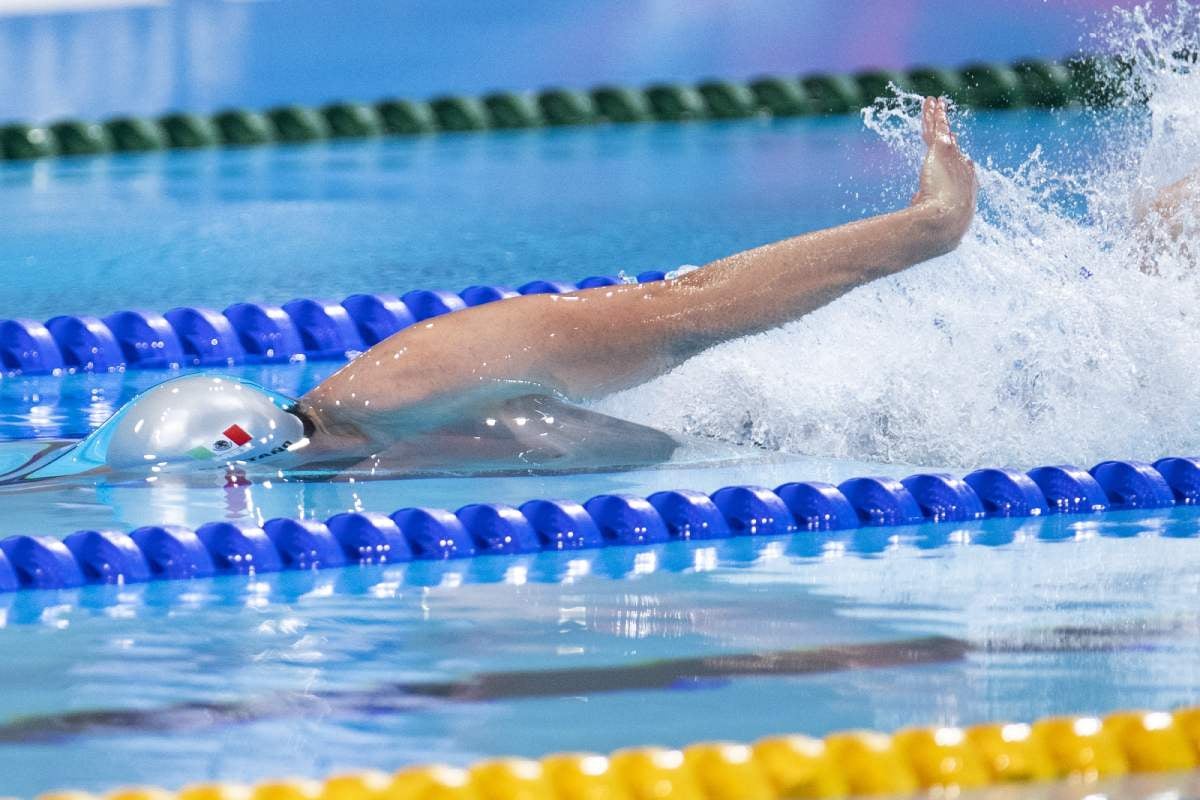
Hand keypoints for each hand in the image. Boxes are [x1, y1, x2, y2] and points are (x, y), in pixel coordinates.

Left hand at [911, 97, 976, 249]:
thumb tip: (915, 205)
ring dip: (938, 117)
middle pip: (953, 148)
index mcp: (964, 188)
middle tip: (946, 128)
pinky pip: (937, 126)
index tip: (957, 156)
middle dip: (949, 136)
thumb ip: (925, 208)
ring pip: (943, 132)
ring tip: (934, 103)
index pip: (959, 170)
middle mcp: (963, 169)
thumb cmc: (939, 229)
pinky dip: (935, 114)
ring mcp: (954, 157)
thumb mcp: (934, 221)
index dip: (955, 162)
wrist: (944, 222)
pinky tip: (932, 103)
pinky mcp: (942, 148)